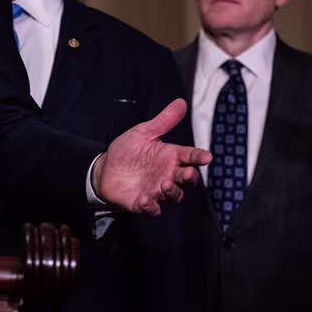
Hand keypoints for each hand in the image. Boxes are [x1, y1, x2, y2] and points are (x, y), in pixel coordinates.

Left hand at [93, 99, 210, 215]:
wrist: (104, 169)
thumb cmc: (127, 151)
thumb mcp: (143, 133)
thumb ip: (163, 121)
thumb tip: (181, 102)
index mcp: (170, 157)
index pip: (190, 156)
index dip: (199, 157)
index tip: (207, 157)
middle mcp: (167, 174)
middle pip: (187, 179)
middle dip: (190, 177)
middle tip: (187, 173)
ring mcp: (157, 190)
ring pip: (174, 195)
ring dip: (172, 192)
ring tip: (164, 184)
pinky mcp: (144, 203)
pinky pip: (152, 209)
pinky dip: (151, 207)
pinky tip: (144, 200)